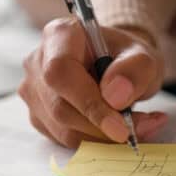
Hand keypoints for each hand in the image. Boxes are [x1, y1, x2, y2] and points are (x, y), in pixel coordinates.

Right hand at [18, 17, 167, 147]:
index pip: (60, 72)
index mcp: (59, 35)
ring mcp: (33, 90)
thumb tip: (115, 97)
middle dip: (101, 126)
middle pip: (59, 106)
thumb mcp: (143, 56)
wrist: (115, 65)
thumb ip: (135, 70)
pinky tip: (116, 128)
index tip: (121, 127)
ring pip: (62, 128)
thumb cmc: (125, 58)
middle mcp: (37, 61)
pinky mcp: (37, 114)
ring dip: (102, 136)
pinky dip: (94, 141)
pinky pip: (63, 138)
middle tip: (141, 127)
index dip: (87, 103)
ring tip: (137, 125)